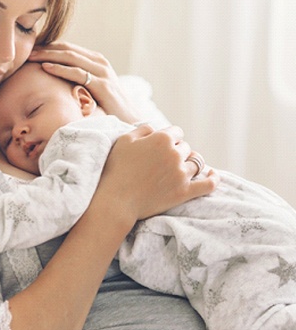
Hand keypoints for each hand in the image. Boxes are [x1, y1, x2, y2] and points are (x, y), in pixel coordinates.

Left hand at [29, 41, 140, 122]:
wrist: (130, 120)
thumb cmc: (108, 107)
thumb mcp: (92, 89)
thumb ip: (79, 80)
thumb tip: (56, 81)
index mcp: (96, 61)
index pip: (68, 48)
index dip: (48, 46)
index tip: (30, 49)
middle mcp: (100, 62)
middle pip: (67, 49)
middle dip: (45, 48)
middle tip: (26, 49)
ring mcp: (102, 72)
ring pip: (71, 57)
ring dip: (48, 54)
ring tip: (31, 56)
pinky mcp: (102, 85)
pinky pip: (77, 72)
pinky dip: (60, 68)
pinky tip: (45, 67)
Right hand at [97, 124, 218, 223]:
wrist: (117, 200)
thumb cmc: (116, 169)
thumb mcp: (124, 140)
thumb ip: (143, 129)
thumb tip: (155, 129)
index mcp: (162, 139)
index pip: (176, 132)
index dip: (169, 138)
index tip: (161, 146)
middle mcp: (175, 154)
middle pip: (186, 147)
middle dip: (177, 151)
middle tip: (164, 161)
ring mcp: (182, 174)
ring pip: (196, 163)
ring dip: (189, 164)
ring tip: (181, 168)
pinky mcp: (185, 192)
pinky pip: (208, 184)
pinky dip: (213, 178)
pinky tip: (213, 174)